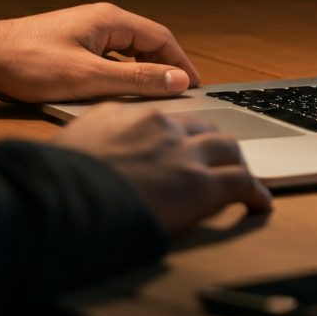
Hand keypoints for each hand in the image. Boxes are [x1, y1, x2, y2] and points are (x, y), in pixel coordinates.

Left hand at [0, 3, 201, 102]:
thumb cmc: (29, 63)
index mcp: (110, 19)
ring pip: (127, 50)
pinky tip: (118, 92)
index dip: (181, 62)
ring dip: (143, 70)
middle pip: (147, 42)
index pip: (161, 37)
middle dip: (165, 66)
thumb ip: (137, 79)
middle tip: (178, 93)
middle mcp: (101, 20)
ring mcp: (85, 32)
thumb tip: (178, 80)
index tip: (194, 84)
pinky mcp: (71, 45)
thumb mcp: (89, 77)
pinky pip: (109, 57)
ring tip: (153, 95)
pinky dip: (121, 73)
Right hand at [53, 102, 271, 235]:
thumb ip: (90, 137)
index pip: (165, 116)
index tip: (182, 143)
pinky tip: (260, 203)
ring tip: (241, 179)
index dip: (179, 133)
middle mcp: (159, 124)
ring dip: (236, 163)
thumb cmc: (56, 183)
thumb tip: (89, 147)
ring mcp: (182, 152)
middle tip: (218, 161)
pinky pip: (241, 183)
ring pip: (228, 148)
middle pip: (202, 127)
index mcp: (125, 112)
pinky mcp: (200, 184)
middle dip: (213, 143)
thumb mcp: (68, 143)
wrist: (60, 203)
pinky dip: (256, 192)